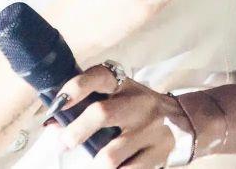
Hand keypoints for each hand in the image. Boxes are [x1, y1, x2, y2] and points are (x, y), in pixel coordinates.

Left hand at [44, 63, 191, 167]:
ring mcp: (150, 130)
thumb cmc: (137, 108)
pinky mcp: (159, 155)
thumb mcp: (119, 97)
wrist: (184, 122)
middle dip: (76, 132)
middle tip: (64, 143)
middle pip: (101, 113)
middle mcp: (138, 103)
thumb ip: (88, 104)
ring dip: (94, 163)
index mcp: (125, 84)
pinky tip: (113, 168)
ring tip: (92, 163)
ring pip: (110, 154)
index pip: (99, 76)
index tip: (58, 103)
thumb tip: (51, 124)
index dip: (76, 87)